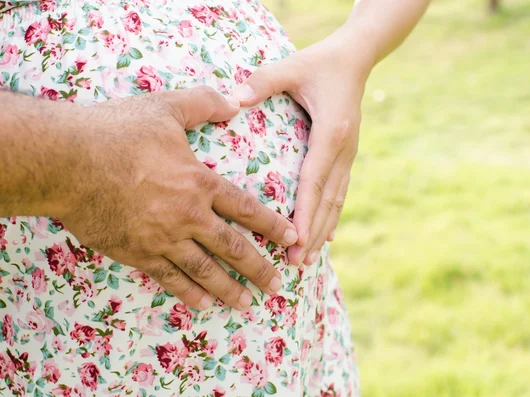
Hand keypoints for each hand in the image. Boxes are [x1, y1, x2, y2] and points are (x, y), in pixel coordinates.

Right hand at [61, 87, 298, 309]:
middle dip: (258, 268)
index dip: (273, 225)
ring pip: (205, 270)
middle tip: (277, 286)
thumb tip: (235, 101)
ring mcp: (163, 238)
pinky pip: (168, 278)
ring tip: (248, 304)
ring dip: (229, 289)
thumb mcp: (166, 107)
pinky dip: (188, 292)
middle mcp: (188, 216)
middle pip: (232, 248)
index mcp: (200, 183)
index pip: (246, 209)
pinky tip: (203, 304)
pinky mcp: (137, 253)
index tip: (292, 238)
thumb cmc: (118, 132)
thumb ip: (204, 103)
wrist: (68, 161)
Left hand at [232, 34, 369, 264]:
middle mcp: (344, 150)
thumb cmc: (319, 63)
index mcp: (331, 133)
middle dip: (313, 233)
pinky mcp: (346, 156)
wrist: (355, 59)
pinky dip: (330, 216)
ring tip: (308, 260)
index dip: (306, 212)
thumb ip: (263, 82)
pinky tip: (325, 236)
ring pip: (336, 201)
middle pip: (328, 200)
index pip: (315, 179)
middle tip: (297, 263)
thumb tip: (234, 100)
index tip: (296, 240)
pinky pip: (338, 192)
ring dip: (322, 231)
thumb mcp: (291, 67)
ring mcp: (348, 155)